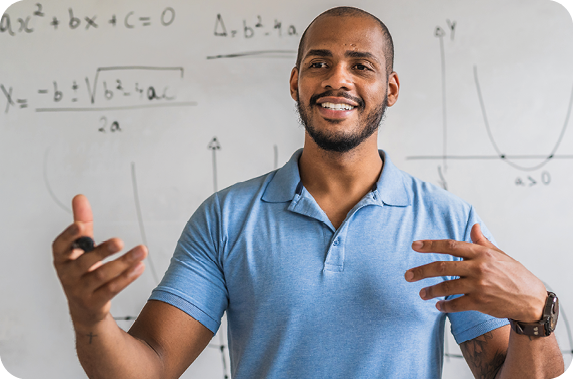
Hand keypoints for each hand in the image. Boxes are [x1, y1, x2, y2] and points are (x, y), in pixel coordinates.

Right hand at [52, 194, 147, 327]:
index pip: (60, 246)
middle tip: (119, 241)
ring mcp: (80, 291)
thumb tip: (80, 197)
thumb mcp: (80, 247)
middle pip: (85, 262)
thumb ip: (82, 222)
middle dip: (103, 251)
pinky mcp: (95, 302)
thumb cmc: (82, 270)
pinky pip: (112, 289)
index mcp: (62, 258)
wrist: (84, 307)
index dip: (69, 236)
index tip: (80, 226)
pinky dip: (127, 277)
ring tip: (142, 250)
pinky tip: (140, 266)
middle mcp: (68, 275)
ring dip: (124, 262)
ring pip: (102, 276)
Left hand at [405, 224, 546, 321]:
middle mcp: (478, 267)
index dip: (430, 245)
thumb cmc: (513, 274)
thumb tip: (474, 226)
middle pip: (442, 267)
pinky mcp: (480, 302)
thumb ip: (482, 242)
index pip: (450, 245)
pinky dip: (445, 305)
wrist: (531, 299)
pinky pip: (456, 304)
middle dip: (421, 271)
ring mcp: (479, 285)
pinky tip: (438, 305)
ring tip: (421, 294)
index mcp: (481, 253)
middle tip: (408, 275)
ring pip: (446, 287)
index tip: (414, 246)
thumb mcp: (499, 255)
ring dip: (430, 291)